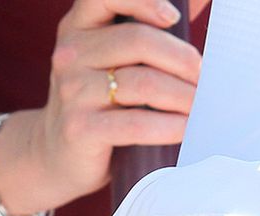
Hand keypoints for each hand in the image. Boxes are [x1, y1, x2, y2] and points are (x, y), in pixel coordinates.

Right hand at [29, 0, 204, 206]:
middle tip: (203, 78)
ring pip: (144, 83)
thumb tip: (196, 14)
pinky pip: (137, 123)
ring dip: (183, 95)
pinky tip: (185, 129)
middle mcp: (71, 54)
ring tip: (200, 105)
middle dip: (182, 59)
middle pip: (139, 41)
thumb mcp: (109, 65)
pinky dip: (169, 126)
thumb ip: (141, 42)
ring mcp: (73, 91)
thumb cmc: (98, 107)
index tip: (174, 18)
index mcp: (78, 27)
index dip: (144, 1)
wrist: (55, 157)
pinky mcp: (80, 128)